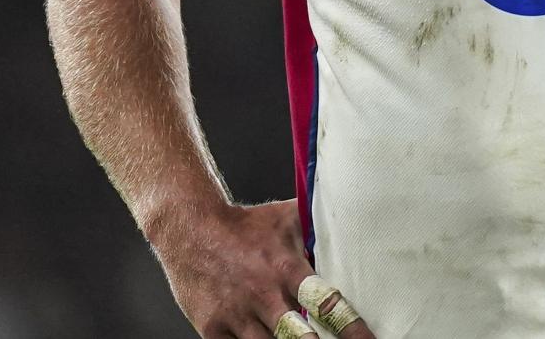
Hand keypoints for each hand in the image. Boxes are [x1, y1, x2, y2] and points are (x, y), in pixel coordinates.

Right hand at [147, 199, 375, 338]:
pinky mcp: (213, 329)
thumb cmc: (245, 225)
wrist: (190, 229)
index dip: (351, 328)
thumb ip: (318, 228)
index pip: (326, 303)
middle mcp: (263, 295)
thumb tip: (354, 224)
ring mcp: (236, 316)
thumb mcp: (287, 218)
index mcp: (287, 269)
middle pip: (299, 338)